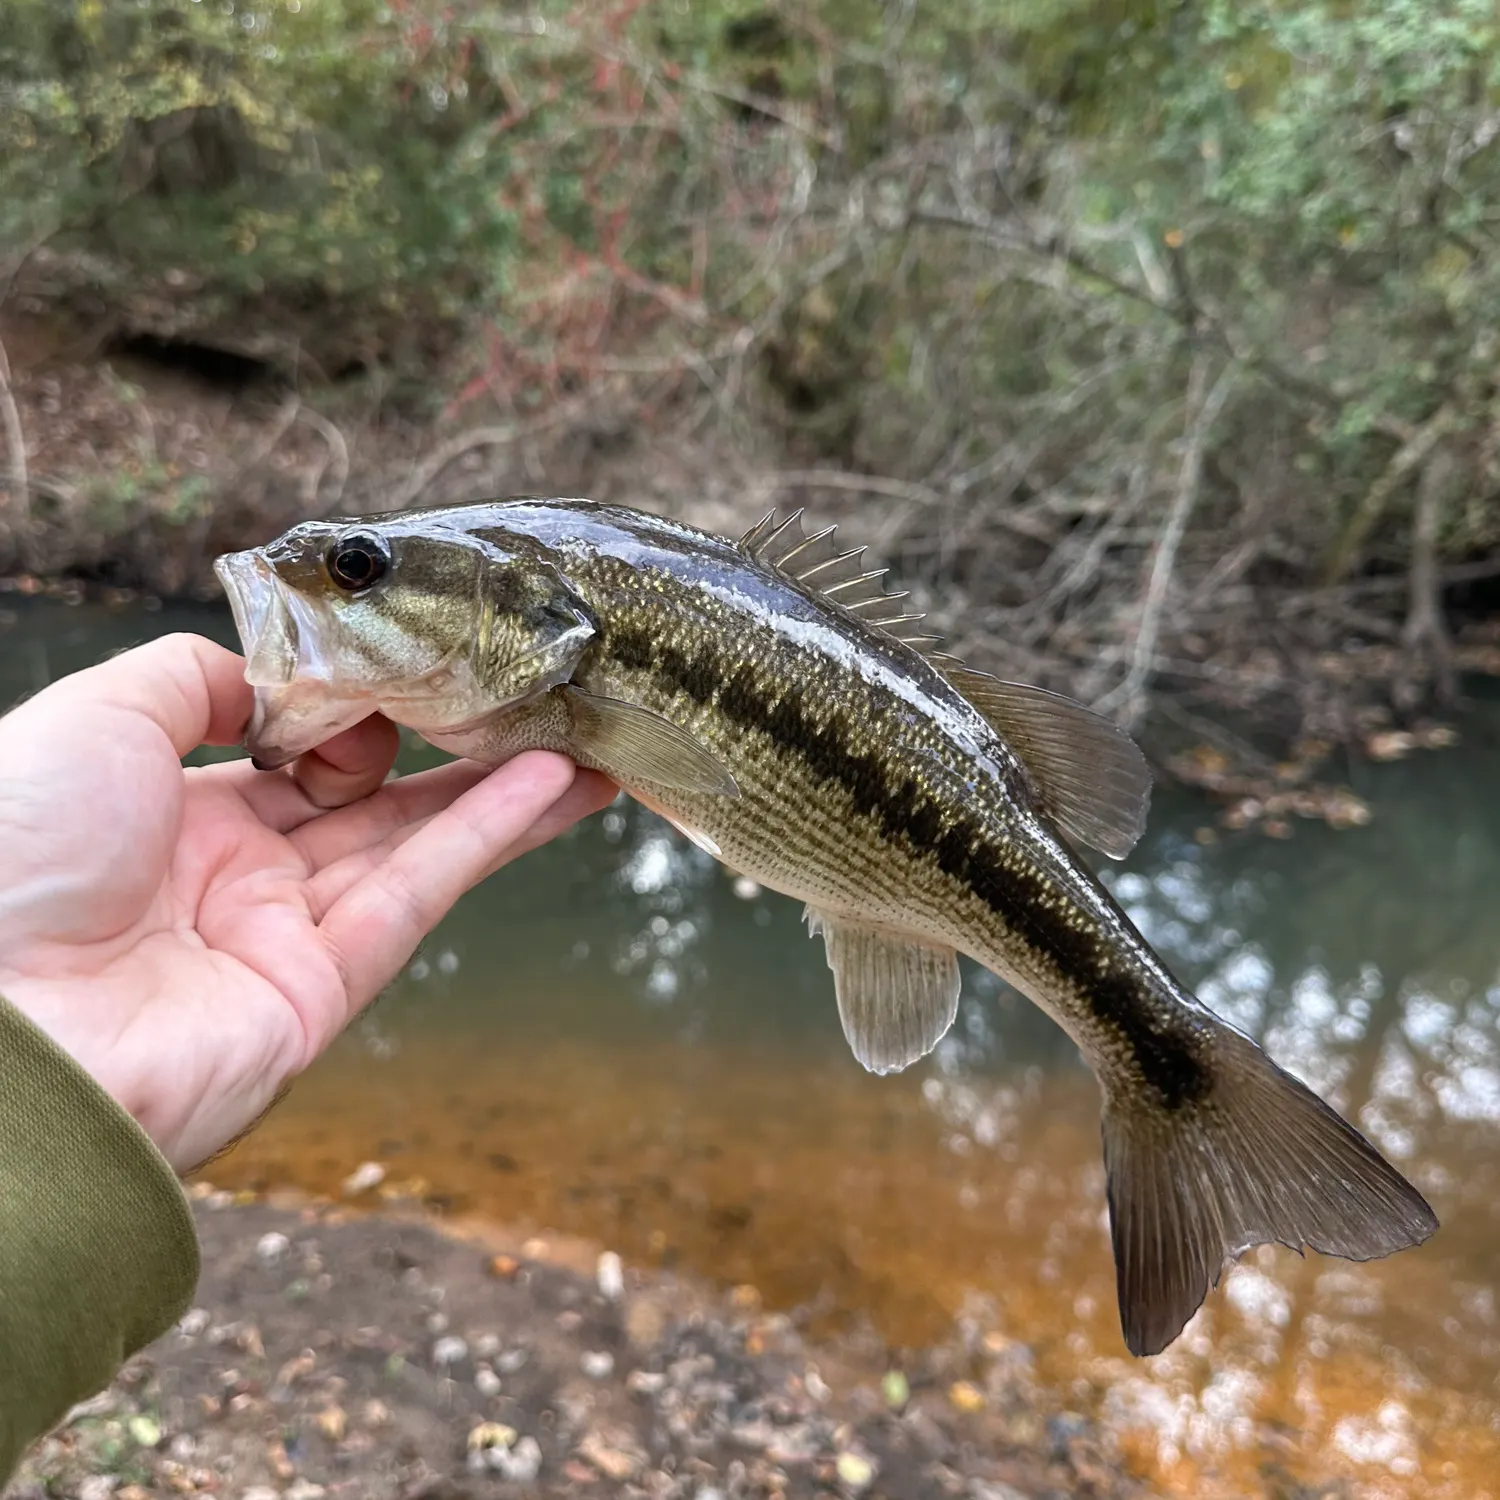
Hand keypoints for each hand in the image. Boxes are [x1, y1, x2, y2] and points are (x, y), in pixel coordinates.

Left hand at [0, 633, 615, 1169]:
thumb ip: (197, 677)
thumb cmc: (10, 855)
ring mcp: (280, 940)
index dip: (354, 713)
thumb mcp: (97, 716)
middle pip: (374, 805)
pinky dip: (485, 837)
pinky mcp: (320, 993)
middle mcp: (232, 879)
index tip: (403, 670)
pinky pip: (415, 895)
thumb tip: (282, 679)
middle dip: (460, 759)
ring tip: (586, 751)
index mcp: (171, 817)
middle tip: (539, 713)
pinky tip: (548, 786)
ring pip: (415, 848)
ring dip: (503, 796)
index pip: (294, 757)